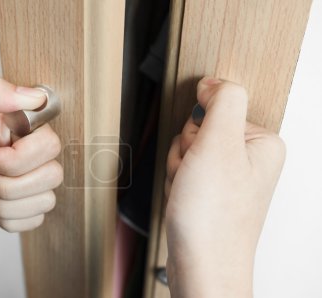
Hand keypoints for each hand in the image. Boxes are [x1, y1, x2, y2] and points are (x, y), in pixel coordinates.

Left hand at [0, 74, 62, 262]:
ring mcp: (21, 182)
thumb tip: (34, 95)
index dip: (21, 154)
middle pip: (52, 170)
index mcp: (8, 127)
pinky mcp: (19, 207)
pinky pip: (38, 217)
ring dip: (7, 201)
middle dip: (10, 181)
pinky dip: (9, 218)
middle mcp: (19, 152)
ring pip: (47, 196)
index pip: (48, 137)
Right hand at [165, 77, 285, 296]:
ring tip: (189, 191)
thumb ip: (222, 101)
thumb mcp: (219, 145)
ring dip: (179, 169)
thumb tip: (213, 83)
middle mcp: (249, 158)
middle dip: (185, 152)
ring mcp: (229, 176)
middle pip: (197, 130)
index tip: (200, 151)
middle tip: (193, 175)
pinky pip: (183, 170)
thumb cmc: (213, 217)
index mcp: (262, 142)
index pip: (214, 108)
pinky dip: (178, 182)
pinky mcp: (211, 191)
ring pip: (186, 150)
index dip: (195, 130)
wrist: (201, 264)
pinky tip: (186, 199)